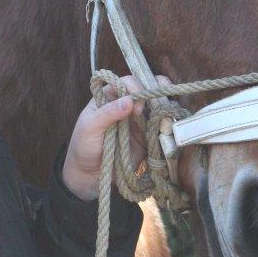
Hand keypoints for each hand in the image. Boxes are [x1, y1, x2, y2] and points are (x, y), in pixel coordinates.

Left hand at [61, 74, 170, 199]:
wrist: (91, 174)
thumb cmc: (84, 145)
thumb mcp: (90, 127)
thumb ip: (108, 113)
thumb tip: (129, 100)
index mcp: (110, 96)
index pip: (127, 83)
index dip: (135, 89)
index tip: (137, 106)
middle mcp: (127, 105)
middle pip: (146, 89)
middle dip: (157, 89)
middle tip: (163, 98)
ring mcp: (139, 119)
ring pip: (157, 105)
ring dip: (166, 104)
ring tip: (172, 109)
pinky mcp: (147, 135)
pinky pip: (161, 125)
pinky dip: (168, 123)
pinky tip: (173, 124)